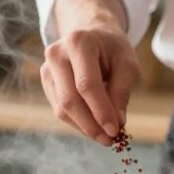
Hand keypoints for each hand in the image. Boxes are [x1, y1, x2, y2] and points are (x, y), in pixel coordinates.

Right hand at [40, 26, 139, 145]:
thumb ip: (121, 92)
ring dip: (84, 127)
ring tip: (105, 136)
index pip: (87, 85)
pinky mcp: (46, 82)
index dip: (100, 111)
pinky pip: (59, 109)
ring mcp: (47, 68)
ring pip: (62, 109)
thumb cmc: (112, 48)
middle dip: (91, 125)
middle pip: (70, 99)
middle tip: (110, 140)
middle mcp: (56, 54)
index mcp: (79, 42)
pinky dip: (78, 122)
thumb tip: (116, 123)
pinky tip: (93, 126)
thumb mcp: (127, 64)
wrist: (92, 34)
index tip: (115, 131)